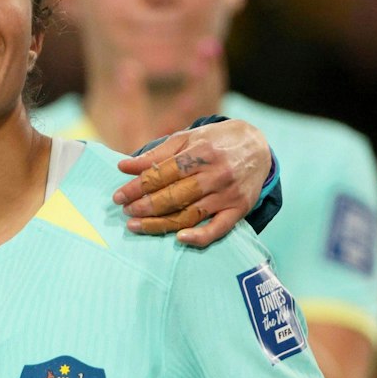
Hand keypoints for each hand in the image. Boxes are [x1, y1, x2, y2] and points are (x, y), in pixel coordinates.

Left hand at [106, 63, 272, 246]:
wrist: (258, 146)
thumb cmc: (215, 142)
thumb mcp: (187, 139)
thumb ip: (156, 154)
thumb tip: (124, 166)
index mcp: (201, 153)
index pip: (163, 173)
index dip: (137, 186)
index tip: (118, 196)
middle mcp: (216, 174)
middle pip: (174, 196)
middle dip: (145, 206)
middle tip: (125, 211)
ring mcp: (228, 194)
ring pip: (190, 214)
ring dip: (160, 224)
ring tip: (136, 226)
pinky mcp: (239, 209)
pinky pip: (218, 228)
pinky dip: (200, 236)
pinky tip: (180, 239)